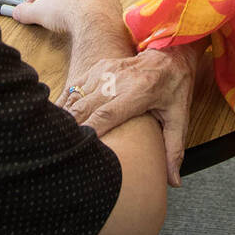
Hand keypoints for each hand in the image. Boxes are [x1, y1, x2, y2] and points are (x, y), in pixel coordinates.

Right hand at [59, 47, 197, 186]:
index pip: (108, 114)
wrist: (171, 53)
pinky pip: (75, 86)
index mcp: (140, 92)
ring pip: (76, 95)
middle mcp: (119, 80)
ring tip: (54, 137)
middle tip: (60, 149)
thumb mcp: (180, 118)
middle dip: (71, 127)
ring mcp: (106, 71)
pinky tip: (57, 119)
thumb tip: (174, 181)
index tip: (79, 148)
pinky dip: (65, 103)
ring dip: (64, 116)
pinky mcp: (99, 68)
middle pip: (86, 106)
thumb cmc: (175, 87)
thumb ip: (174, 150)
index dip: (90, 130)